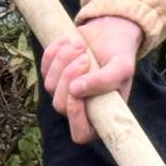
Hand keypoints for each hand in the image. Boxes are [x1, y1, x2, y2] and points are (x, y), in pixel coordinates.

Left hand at [41, 16, 143, 145]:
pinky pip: (44, 68)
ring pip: (50, 86)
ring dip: (64, 61)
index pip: (80, 133)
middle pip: (61, 106)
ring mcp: (64, 92)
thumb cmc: (120, 54)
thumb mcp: (122, 67)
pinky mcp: (53, 75)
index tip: (77, 92)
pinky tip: (68, 41)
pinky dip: (54, 52)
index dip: (76, 116)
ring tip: (81, 45)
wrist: (110, 33)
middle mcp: (80, 107)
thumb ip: (106, 81)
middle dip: (70, 78)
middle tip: (85, 58)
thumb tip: (75, 90)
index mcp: (100, 114)